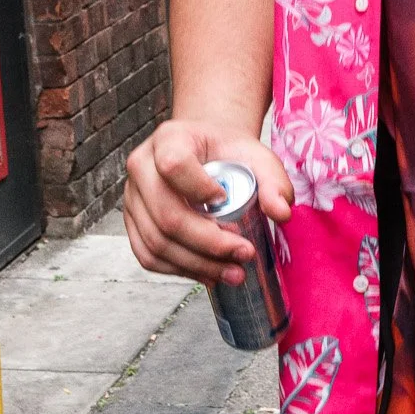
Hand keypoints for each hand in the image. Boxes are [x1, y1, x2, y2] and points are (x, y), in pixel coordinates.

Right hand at [123, 120, 292, 285]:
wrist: (206, 151)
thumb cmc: (228, 152)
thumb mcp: (256, 155)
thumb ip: (274, 181)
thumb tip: (281, 213)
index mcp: (170, 139)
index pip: (174, 165)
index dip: (199, 189)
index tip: (226, 200)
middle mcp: (142, 166)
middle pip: (166, 214)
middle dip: (208, 243)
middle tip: (243, 255)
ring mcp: (133, 196)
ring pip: (156, 242)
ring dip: (196, 265)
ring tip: (232, 273)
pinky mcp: (134, 221)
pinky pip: (148, 255)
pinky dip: (178, 270)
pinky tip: (207, 274)